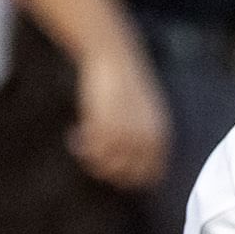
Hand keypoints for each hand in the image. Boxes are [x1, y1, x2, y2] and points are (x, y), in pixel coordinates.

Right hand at [70, 34, 168, 187]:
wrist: (114, 57)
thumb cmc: (128, 83)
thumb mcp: (146, 113)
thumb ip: (143, 139)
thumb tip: (128, 164)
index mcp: (160, 136)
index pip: (149, 175)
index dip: (128, 176)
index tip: (110, 165)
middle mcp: (145, 139)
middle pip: (124, 175)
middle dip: (105, 169)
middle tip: (90, 156)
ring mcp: (126, 135)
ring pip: (105, 166)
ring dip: (89, 158)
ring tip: (80, 143)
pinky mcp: (105, 126)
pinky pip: (90, 149)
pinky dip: (79, 145)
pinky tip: (74, 133)